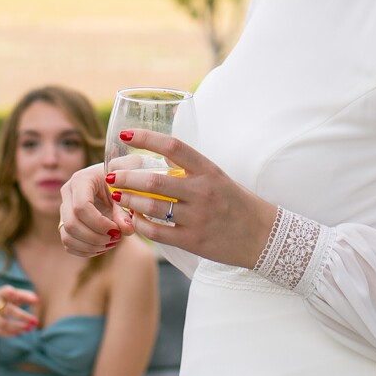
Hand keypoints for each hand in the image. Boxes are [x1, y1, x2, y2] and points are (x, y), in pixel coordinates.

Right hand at [0, 286, 40, 335]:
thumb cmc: (3, 300)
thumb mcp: (11, 295)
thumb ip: (24, 296)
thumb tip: (38, 301)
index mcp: (0, 293)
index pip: (4, 292)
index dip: (9, 292)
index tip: (13, 292)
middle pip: (8, 310)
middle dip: (22, 316)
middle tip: (35, 321)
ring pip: (2, 323)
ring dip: (17, 327)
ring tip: (28, 328)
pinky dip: (9, 333)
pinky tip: (19, 333)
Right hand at [59, 162, 128, 258]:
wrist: (114, 181)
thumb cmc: (120, 183)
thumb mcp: (125, 192)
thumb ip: (125, 211)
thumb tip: (127, 230)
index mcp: (81, 180)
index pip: (81, 206)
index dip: (99, 223)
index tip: (116, 230)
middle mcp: (68, 193)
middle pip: (71, 223)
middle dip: (95, 237)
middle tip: (116, 238)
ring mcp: (64, 209)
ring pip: (67, 236)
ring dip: (90, 246)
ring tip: (111, 243)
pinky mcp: (65, 222)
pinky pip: (68, 243)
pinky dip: (85, 250)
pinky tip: (102, 246)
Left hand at [108, 130, 277, 269]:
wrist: (264, 237)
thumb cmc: (238, 204)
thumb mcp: (219, 179)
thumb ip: (192, 171)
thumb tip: (162, 161)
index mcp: (209, 171)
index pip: (174, 147)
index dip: (147, 138)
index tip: (126, 134)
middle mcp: (203, 192)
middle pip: (155, 180)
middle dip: (127, 177)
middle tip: (111, 175)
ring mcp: (198, 217)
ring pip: (152, 207)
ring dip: (129, 200)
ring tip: (117, 195)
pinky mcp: (193, 241)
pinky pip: (158, 233)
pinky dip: (140, 224)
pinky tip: (133, 219)